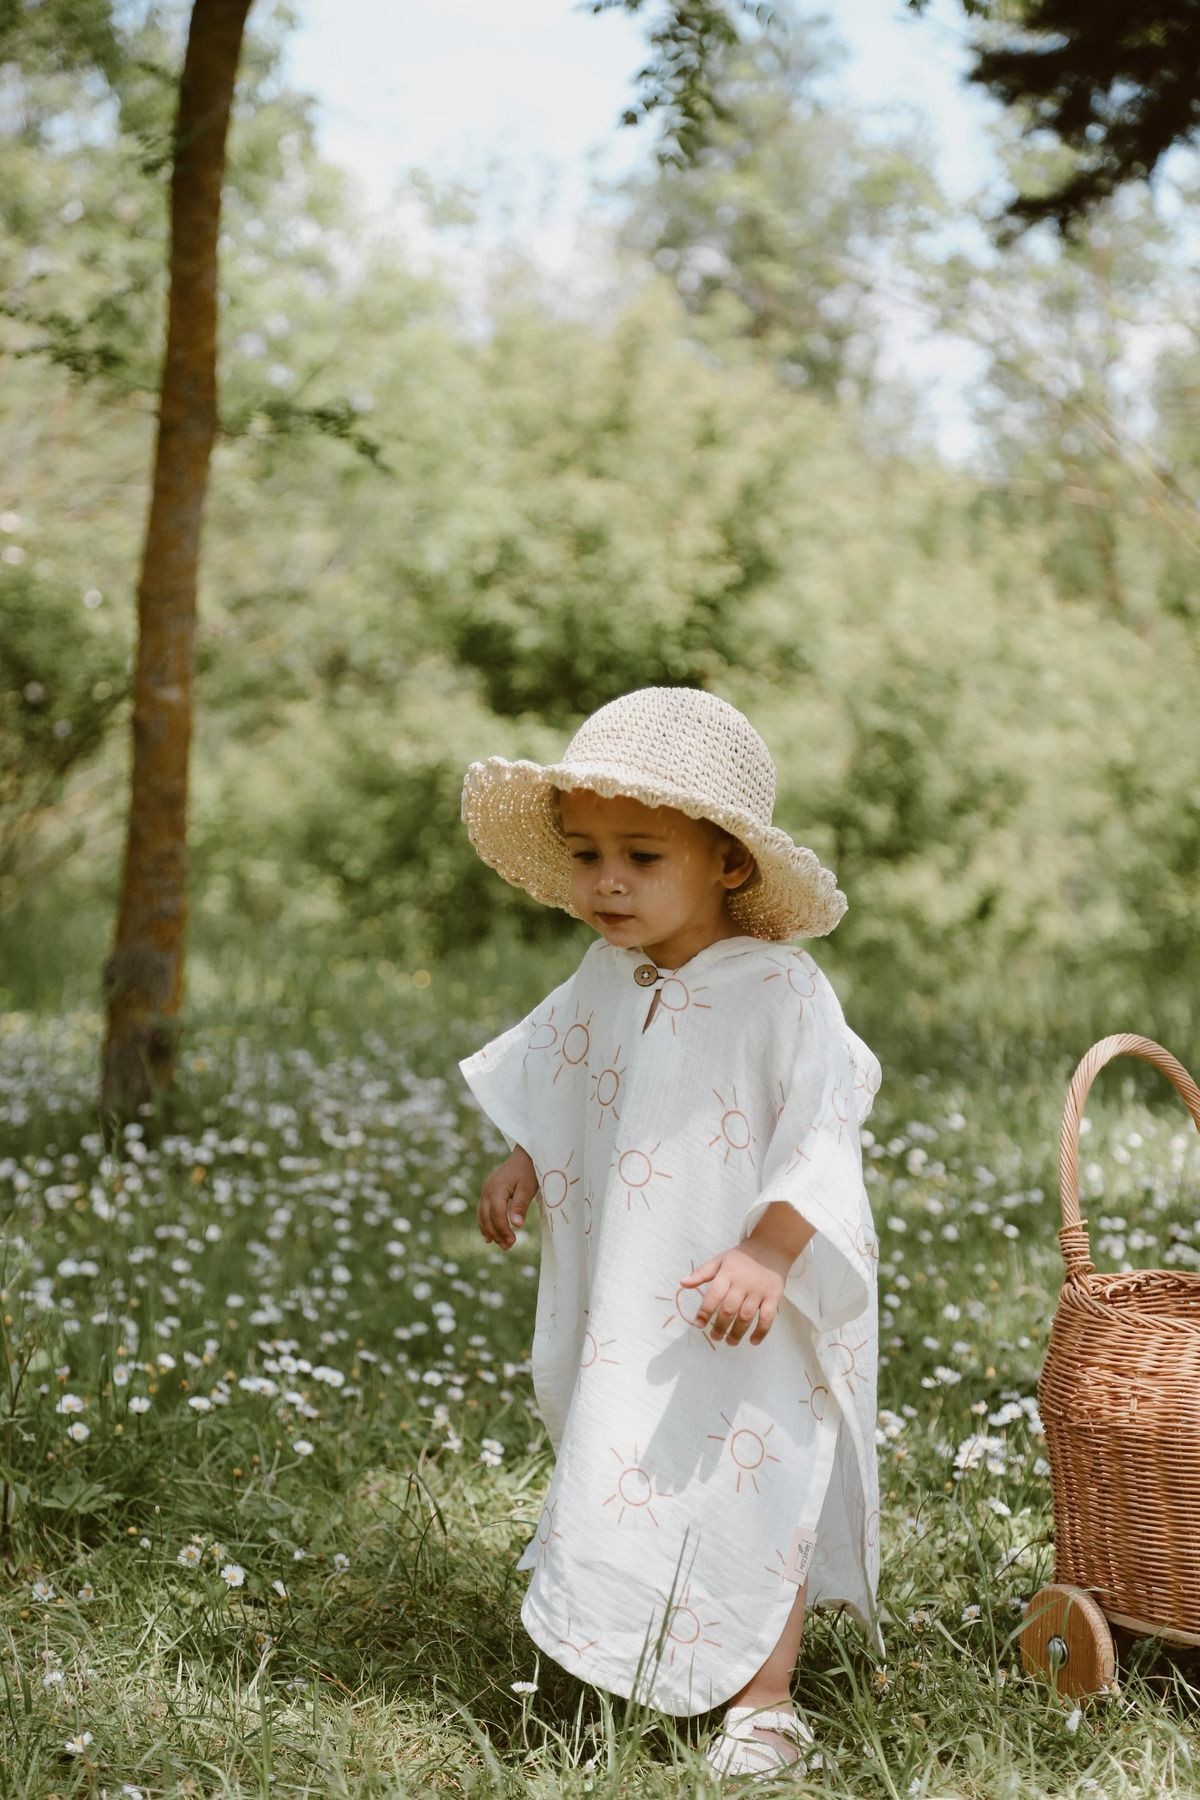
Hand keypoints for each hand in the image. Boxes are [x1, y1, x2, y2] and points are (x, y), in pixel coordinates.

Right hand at [477, 1145, 537, 1250]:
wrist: (525, 1155)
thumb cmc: (529, 1171)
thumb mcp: (528, 1188)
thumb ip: (520, 1206)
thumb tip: (517, 1225)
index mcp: (496, 1188)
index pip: (496, 1214)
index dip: (503, 1230)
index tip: (513, 1242)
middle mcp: (487, 1190)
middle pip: (486, 1217)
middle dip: (496, 1234)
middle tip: (508, 1247)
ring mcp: (485, 1190)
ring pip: (482, 1215)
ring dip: (490, 1231)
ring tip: (501, 1244)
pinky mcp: (488, 1192)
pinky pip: (482, 1211)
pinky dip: (485, 1223)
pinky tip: (489, 1235)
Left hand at [678, 1240, 792, 1345]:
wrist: (771, 1247)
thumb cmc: (742, 1257)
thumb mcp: (720, 1260)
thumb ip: (701, 1273)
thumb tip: (682, 1283)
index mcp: (728, 1273)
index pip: (714, 1295)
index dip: (705, 1312)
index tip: (698, 1324)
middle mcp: (743, 1283)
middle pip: (729, 1309)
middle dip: (720, 1327)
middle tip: (715, 1337)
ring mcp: (759, 1291)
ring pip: (746, 1317)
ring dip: (737, 1333)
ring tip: (730, 1342)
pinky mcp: (773, 1297)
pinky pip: (767, 1318)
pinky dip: (761, 1332)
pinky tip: (753, 1341)